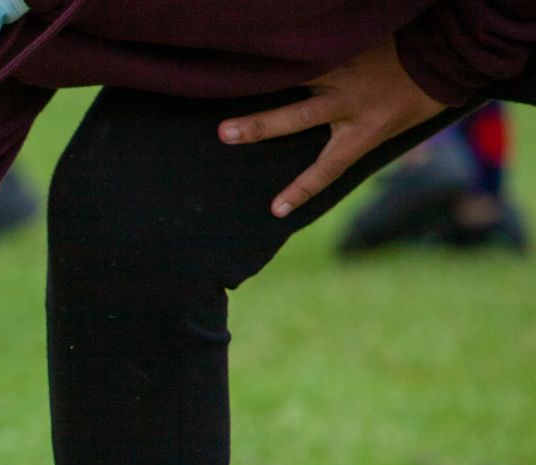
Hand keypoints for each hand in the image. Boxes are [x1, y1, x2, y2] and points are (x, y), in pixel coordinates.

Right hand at [218, 38, 447, 218]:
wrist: (446, 55)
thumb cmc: (418, 99)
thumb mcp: (392, 128)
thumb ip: (355, 138)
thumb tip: (315, 148)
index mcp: (363, 133)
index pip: (325, 170)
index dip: (300, 190)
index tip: (275, 210)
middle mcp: (350, 105)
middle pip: (295, 119)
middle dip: (259, 126)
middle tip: (226, 133)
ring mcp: (347, 73)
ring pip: (299, 76)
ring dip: (266, 80)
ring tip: (233, 80)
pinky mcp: (348, 47)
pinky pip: (313, 52)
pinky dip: (290, 55)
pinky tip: (263, 54)